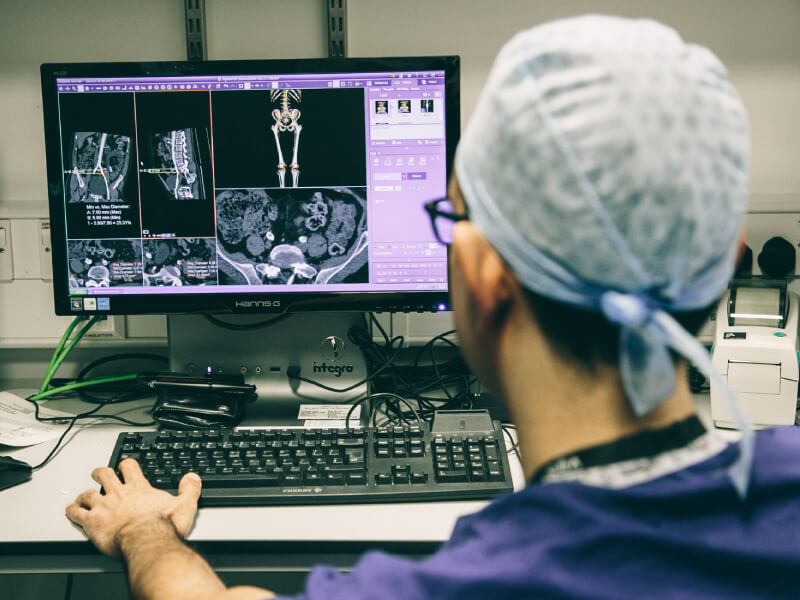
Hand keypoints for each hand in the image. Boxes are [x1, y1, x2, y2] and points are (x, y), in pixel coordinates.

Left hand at [66, 458, 201, 557]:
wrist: (146, 541)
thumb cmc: (162, 526)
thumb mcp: (185, 505)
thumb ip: (189, 489)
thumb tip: (192, 477)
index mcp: (139, 489)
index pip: (129, 468)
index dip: (125, 464)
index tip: (124, 465)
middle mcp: (119, 494)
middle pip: (105, 475)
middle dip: (100, 472)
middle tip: (98, 472)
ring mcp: (103, 506)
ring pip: (88, 493)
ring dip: (84, 493)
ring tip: (82, 494)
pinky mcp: (91, 521)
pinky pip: (76, 512)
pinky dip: (72, 510)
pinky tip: (71, 510)